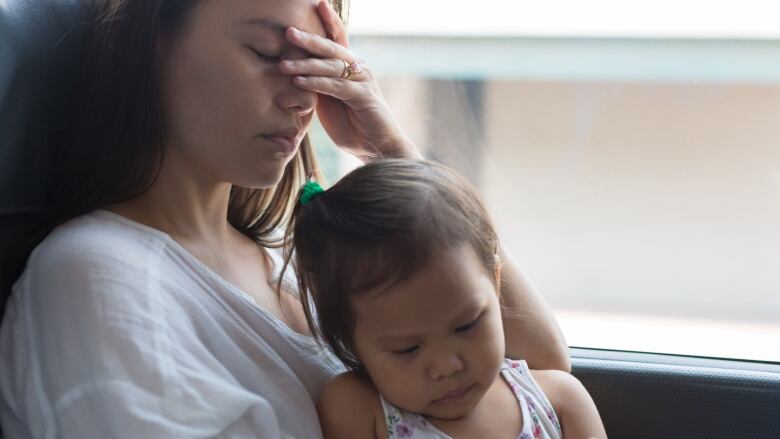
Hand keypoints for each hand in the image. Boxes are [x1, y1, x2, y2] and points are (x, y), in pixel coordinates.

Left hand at [280, 0, 420, 161]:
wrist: (376, 147)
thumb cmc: (352, 125)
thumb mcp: (329, 101)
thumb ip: (317, 84)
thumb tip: (293, 72)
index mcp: (351, 66)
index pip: (337, 38)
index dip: (328, 20)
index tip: (316, 3)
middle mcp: (359, 68)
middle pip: (331, 48)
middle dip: (309, 39)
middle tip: (287, 32)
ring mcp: (363, 80)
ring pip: (331, 66)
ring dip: (306, 65)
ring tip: (283, 64)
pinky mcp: (363, 96)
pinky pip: (336, 86)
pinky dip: (317, 83)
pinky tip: (300, 82)